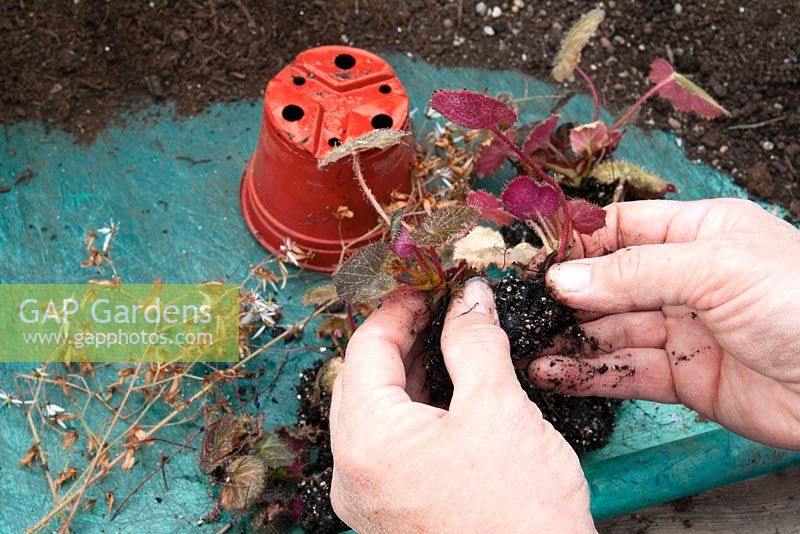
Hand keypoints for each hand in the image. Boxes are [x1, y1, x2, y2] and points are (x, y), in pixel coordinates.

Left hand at [329, 279, 594, 532]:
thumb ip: (475, 341)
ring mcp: (370, 496)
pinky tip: (449, 395)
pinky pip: (391, 445)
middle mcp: (353, 471)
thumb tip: (470, 298)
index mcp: (366, 439)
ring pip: (377, 414)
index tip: (429, 287)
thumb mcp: (498, 408)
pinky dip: (416, 412)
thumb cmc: (519, 515)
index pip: (366, 349)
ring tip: (448, 346)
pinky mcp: (393, 511)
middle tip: (440, 312)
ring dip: (409, 374)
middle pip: (363, 380)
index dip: (399, 309)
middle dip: (401, 339)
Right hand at [530, 198, 799, 449]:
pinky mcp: (684, 376)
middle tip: (519, 306)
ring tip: (526, 344)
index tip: (531, 257)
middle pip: (609, 282)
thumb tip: (564, 278)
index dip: (575, 242)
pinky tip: (554, 371)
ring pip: (611, 330)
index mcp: (698, 232)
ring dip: (569, 338)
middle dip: (564, 294)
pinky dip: (589, 372)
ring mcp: (683, 329)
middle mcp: (686, 279)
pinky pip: (626, 371)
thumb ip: (635, 272)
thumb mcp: (716, 267)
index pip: (620, 229)